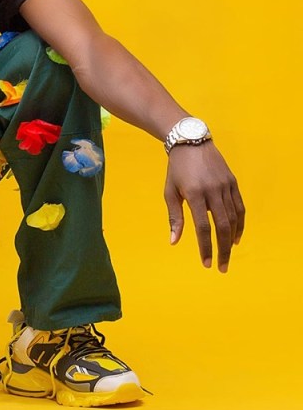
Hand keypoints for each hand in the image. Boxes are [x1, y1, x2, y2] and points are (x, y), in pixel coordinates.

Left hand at [164, 141, 243, 271]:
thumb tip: (174, 241)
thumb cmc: (176, 170)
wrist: (190, 142)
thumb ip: (174, 217)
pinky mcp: (233, 182)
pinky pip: (240, 208)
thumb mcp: (170, 191)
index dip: (205, 247)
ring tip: (227, 254)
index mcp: (194, 194)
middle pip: (222, 226)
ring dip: (232, 239)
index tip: (206, 263)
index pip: (203, 227)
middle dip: (223, 249)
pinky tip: (235, 236)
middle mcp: (213, 190)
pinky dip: (239, 224)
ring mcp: (225, 186)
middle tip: (221, 267)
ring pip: (234, 218)